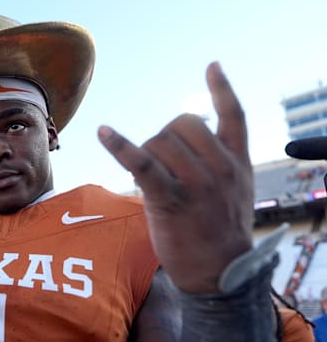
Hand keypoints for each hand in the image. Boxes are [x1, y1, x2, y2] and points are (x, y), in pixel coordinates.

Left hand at [99, 62, 253, 292]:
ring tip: (152, 179)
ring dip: (147, 152)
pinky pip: (143, 163)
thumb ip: (220, 163)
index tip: (211, 66)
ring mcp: (198, 184)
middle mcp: (221, 168)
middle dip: (164, 138)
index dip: (221, 89)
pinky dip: (120, 146)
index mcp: (238, 162)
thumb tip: (184, 140)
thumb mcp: (235, 192)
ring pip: (160, 141)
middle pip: (182, 124)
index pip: (234, 115)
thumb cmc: (219, 233)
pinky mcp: (171, 199)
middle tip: (162, 167)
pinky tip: (103, 132)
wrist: (220, 274)